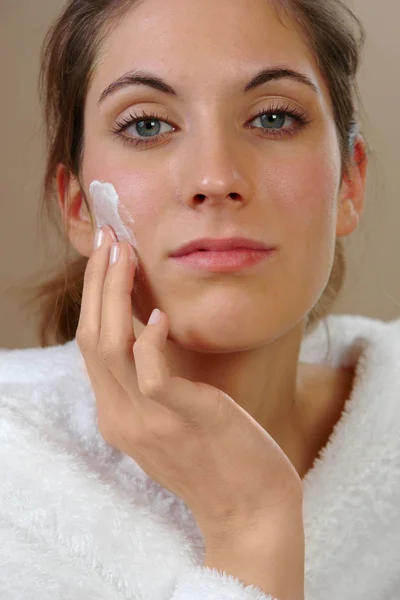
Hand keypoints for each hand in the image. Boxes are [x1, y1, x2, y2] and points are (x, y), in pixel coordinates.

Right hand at [76, 226, 303, 541]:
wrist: (250, 508)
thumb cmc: (216, 456)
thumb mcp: (169, 419)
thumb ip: (149, 383)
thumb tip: (146, 332)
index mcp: (117, 415)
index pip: (90, 347)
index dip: (92, 299)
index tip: (104, 259)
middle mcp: (121, 418)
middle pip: (92, 339)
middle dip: (96, 284)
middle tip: (108, 240)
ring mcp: (149, 421)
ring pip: (111, 347)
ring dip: (113, 294)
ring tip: (124, 253)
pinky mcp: (183, 418)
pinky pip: (151, 373)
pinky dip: (149, 338)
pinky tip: (158, 312)